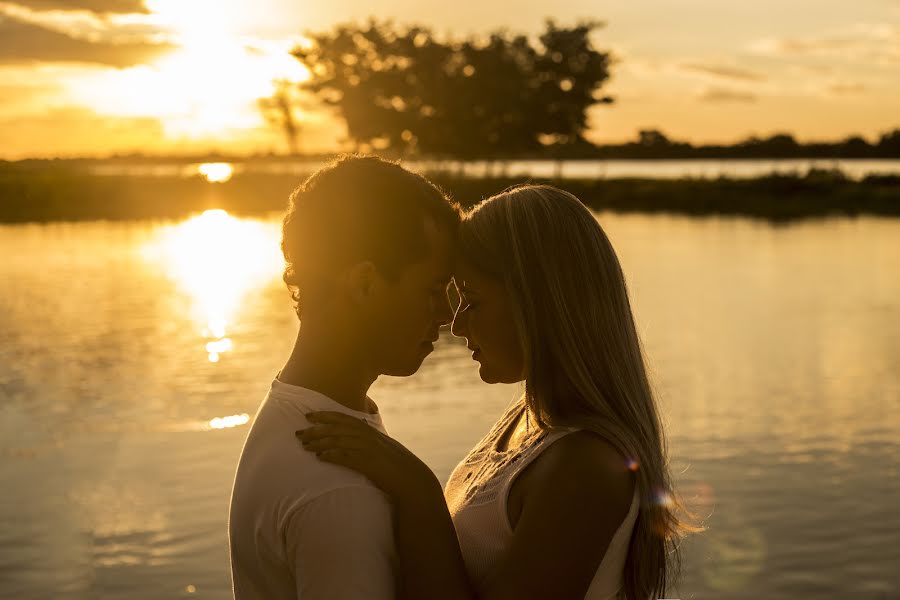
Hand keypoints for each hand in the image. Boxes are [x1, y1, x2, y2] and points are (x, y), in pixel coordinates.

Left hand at [296, 411, 439, 502]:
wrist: (411, 479)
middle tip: (298, 433)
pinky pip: (346, 457)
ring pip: (338, 441)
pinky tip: (320, 457)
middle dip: (316, 429)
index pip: (343, 418)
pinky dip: (331, 455)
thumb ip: (367, 439)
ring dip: (319, 442)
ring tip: (305, 446)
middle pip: (337, 428)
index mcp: (370, 431)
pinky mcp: (368, 464)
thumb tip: (353, 436)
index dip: (324, 415)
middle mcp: (368, 437)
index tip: (308, 416)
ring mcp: (368, 449)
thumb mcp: (382, 446)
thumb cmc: (396, 465)